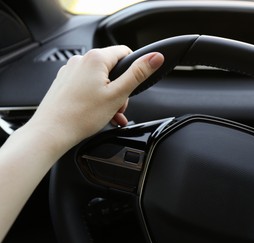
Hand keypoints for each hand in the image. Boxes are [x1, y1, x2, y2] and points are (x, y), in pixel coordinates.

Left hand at [29, 46, 163, 150]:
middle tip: (118, 107)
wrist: (51, 132)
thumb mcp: (118, 94)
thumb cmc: (81, 116)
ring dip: (110, 97)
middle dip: (120, 89)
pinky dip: (96, 99)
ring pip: (100, 80)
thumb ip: (138, 74)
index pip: (125, 52)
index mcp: (95, 58)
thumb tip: (155, 57)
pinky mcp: (64, 83)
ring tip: (109, 115)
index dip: (133, 70)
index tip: (131, 88)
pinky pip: (87, 87)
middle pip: (113, 69)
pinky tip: (98, 114)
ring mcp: (70, 72)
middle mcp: (80, 60)